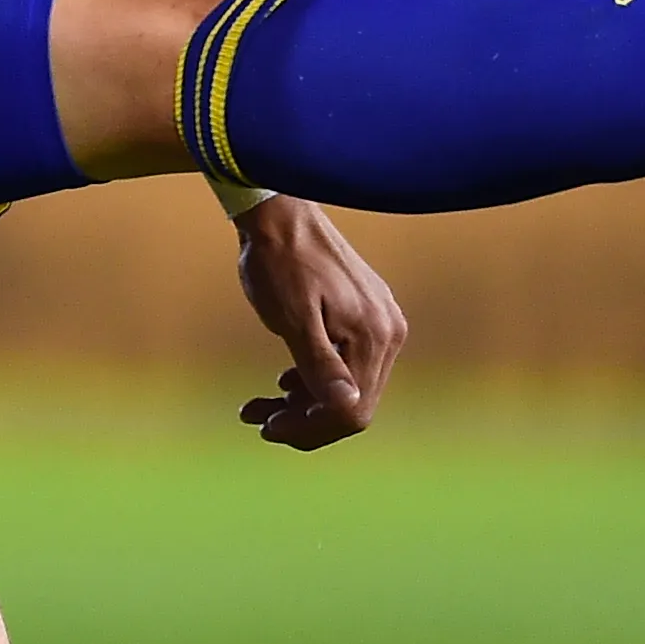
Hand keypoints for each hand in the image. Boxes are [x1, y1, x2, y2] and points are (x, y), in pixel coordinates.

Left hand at [231, 196, 406, 448]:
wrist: (280, 214)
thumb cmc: (279, 262)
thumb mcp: (292, 318)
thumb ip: (319, 365)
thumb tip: (347, 408)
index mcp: (373, 336)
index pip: (352, 412)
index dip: (310, 430)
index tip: (268, 428)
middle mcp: (388, 333)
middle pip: (351, 404)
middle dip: (302, 419)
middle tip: (256, 417)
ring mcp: (380, 324)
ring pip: (346, 387)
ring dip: (303, 402)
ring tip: (259, 404)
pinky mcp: (367, 316)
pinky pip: (346, 364)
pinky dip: (314, 379)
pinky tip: (284, 381)